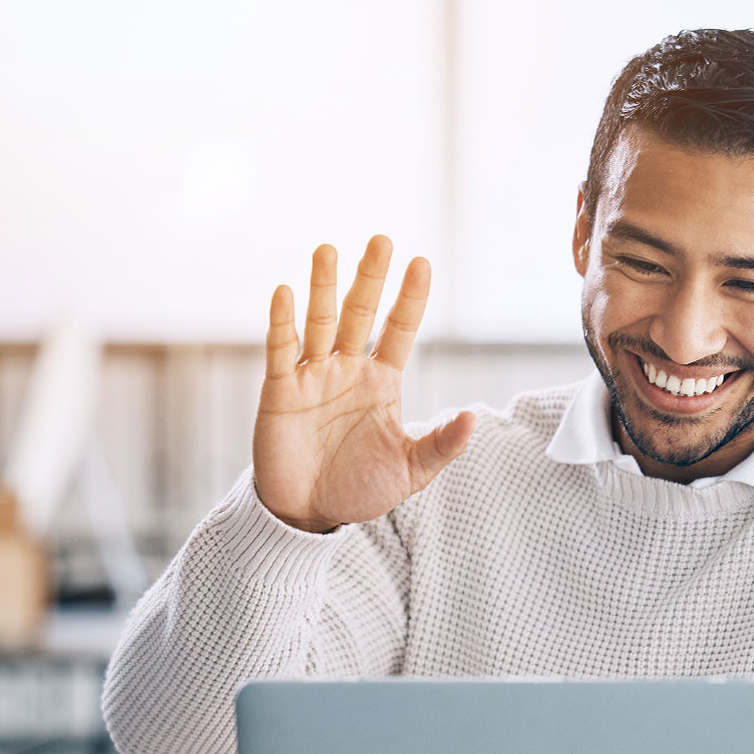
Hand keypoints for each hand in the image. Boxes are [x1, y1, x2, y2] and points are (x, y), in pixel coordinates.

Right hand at [253, 236, 473, 532]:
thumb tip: (472, 417)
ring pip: (319, 322)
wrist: (310, 514)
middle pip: (360, 314)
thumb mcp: (411, 471)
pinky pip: (281, 351)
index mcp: (382, 382)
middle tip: (381, 240)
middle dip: (370, 278)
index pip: (400, 330)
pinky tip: (285, 292)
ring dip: (323, 287)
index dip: (410, 298)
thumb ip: (441, 444)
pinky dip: (282, 322)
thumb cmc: (361, 488)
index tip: (422, 262)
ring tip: (328, 251)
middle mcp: (348, 370)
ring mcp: (314, 376)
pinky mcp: (281, 391)